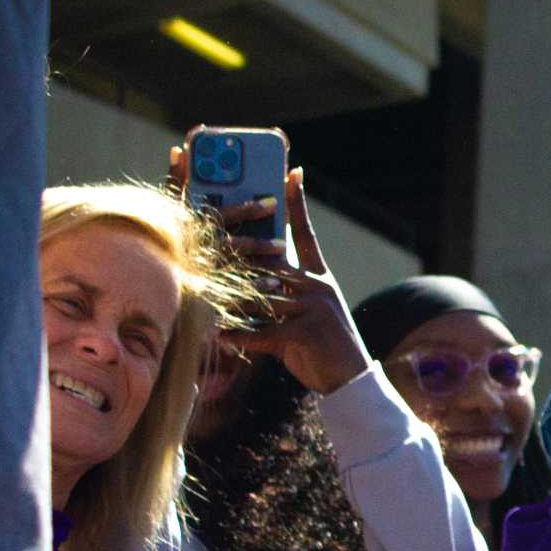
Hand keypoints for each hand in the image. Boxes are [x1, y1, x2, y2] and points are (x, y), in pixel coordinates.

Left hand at [174, 152, 370, 396]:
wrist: (350, 379)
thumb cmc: (323, 346)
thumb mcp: (310, 312)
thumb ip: (285, 293)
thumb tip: (256, 280)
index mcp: (318, 278)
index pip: (305, 234)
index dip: (297, 204)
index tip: (292, 172)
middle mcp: (317, 287)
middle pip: (270, 261)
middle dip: (239, 253)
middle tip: (209, 234)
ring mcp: (312, 309)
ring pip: (260, 296)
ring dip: (228, 297)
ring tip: (199, 289)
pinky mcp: (303, 334)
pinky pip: (261, 333)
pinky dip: (237, 336)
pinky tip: (216, 335)